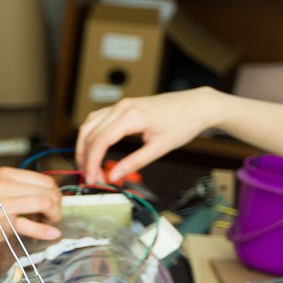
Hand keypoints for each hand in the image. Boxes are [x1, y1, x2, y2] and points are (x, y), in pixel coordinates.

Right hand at [0, 168, 62, 252]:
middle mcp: (5, 184)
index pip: (44, 180)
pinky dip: (46, 231)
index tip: (49, 207)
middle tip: (50, 218)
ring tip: (46, 226)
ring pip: (47, 204)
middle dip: (57, 206)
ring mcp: (3, 202)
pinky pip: (32, 225)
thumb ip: (9, 191)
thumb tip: (34, 201)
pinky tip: (51, 235)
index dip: (53, 195)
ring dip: (54, 217)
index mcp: (4, 174)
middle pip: (50, 191)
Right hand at [76, 88, 219, 184]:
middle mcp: (122, 107)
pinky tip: (94, 148)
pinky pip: (97, 120)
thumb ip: (134, 163)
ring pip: (88, 125)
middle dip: (86, 158)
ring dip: (84, 146)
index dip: (92, 162)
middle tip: (91, 176)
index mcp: (132, 116)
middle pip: (90, 134)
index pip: (100, 141)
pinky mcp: (122, 106)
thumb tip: (115, 176)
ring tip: (88, 165)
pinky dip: (91, 136)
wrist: (197, 105)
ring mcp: (120, 105)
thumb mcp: (160, 148)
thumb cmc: (184, 122)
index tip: (93, 178)